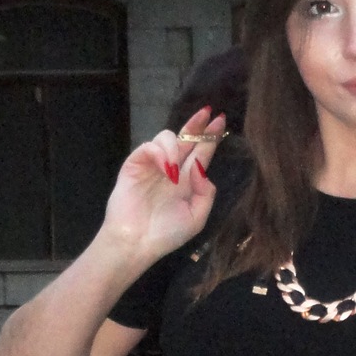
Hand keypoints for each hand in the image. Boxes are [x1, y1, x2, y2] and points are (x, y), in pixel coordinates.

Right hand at [99, 105, 226, 268]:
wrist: (137, 242)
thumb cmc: (166, 234)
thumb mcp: (196, 218)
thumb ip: (206, 194)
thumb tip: (201, 169)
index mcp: (187, 181)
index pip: (201, 153)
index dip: (210, 137)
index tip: (220, 121)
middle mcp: (172, 169)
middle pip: (186, 138)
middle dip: (197, 124)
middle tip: (207, 112)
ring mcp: (153, 165)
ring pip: (167, 137)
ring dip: (175, 147)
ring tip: (175, 170)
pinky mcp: (135, 164)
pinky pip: (149, 146)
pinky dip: (159, 152)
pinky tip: (165, 168)